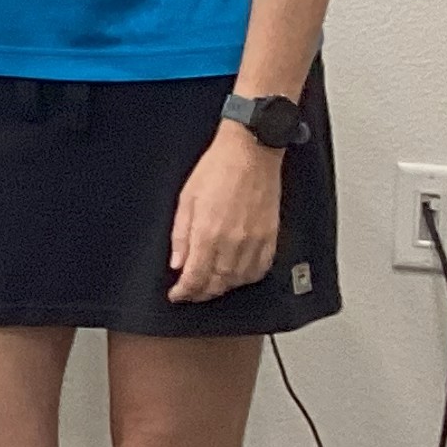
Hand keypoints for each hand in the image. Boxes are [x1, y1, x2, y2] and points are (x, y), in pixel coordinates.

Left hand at [168, 129, 282, 301]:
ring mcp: (254, 241)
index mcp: (208, 232)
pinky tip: (237, 275)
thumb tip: (177, 263)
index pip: (195, 277)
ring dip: (222, 288)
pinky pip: (259, 270)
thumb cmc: (218, 168)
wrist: (250, 151)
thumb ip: (180, 235)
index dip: (184, 292)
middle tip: (191, 292)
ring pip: (237, 281)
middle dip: (200, 293)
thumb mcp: (187, 198)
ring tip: (211, 285)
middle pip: (216, 283)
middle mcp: (232, 242)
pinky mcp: (270, 237)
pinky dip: (246, 278)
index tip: (177, 295)